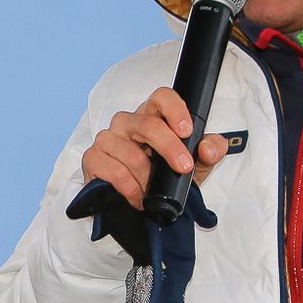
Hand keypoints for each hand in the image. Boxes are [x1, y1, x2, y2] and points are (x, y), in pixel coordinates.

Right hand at [80, 88, 227, 209]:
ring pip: (130, 152)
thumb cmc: (165, 177)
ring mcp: (107, 139)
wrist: (140, 205)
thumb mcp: (196, 166)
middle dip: (169, 147)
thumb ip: (210, 153)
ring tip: (152, 191)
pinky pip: (112, 170)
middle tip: (183, 167)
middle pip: (147, 124)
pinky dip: (129, 187)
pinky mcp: (92, 158)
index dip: (175, 109)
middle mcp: (127, 122)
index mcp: (152, 116)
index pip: (162, 97)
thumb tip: (208, 148)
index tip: (187, 131)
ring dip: (146, 176)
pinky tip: (136, 196)